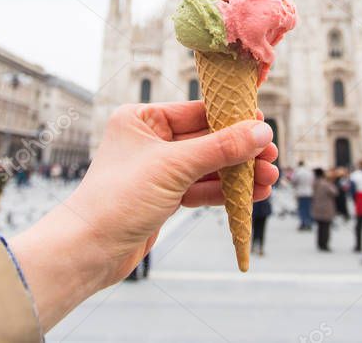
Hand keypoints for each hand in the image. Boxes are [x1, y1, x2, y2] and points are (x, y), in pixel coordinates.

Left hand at [10, 101, 277, 330]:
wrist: (88, 250)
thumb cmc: (119, 198)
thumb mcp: (174, 167)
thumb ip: (220, 148)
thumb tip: (261, 130)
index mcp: (142, 119)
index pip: (197, 111)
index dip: (232, 119)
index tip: (264, 125)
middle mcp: (149, 140)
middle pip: (206, 139)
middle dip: (240, 150)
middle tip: (272, 156)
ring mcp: (157, 170)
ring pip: (207, 166)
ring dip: (238, 173)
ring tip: (270, 178)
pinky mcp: (163, 198)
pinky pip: (201, 189)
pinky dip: (225, 191)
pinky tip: (252, 193)